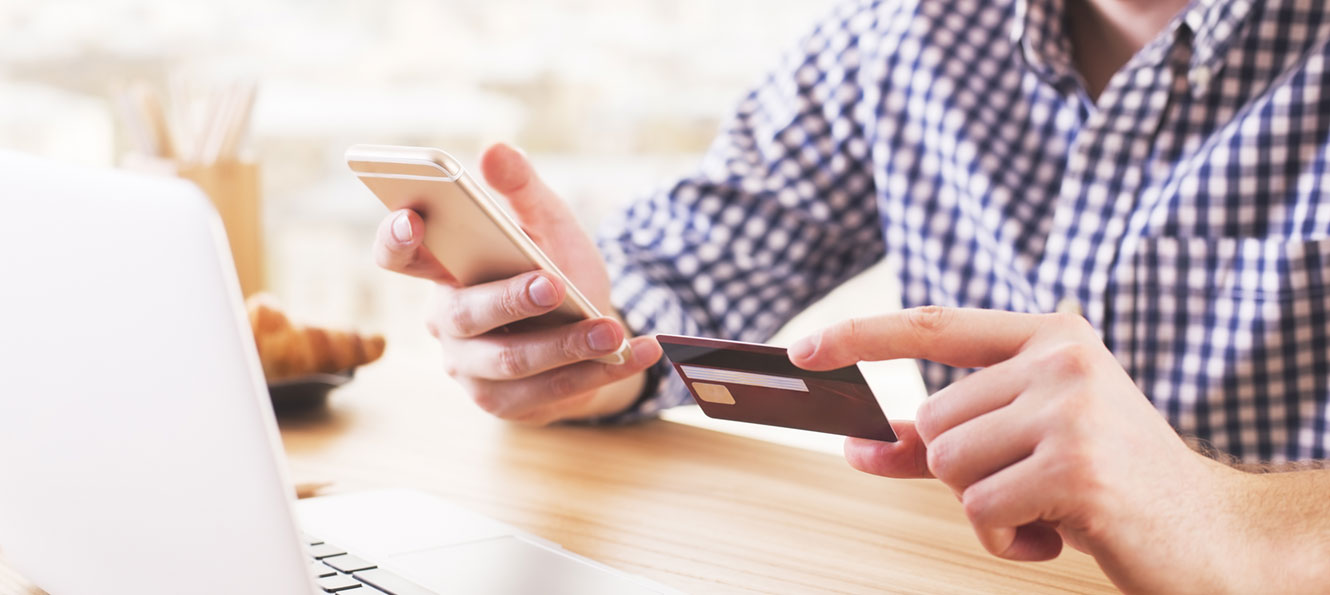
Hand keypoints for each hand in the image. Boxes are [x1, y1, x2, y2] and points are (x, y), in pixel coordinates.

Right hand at [372, 143, 660, 424]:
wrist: (590, 330)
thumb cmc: (555, 268)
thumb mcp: (547, 224)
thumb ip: (523, 190)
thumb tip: (496, 150)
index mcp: (443, 269)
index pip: (399, 254)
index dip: (396, 239)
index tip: (414, 219)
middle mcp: (446, 322)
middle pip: (464, 314)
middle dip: (510, 299)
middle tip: (553, 285)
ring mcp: (471, 368)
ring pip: (511, 360)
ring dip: (567, 345)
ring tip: (612, 329)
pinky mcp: (505, 404)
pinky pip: (550, 390)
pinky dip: (598, 371)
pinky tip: (638, 352)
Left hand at [789, 307, 1247, 593]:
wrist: (1209, 535)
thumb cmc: (1109, 485)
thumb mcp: (1026, 445)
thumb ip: (942, 440)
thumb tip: (855, 443)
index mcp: (1052, 335)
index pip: (935, 324)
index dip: (861, 335)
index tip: (802, 349)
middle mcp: (1063, 358)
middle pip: (933, 420)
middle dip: (964, 473)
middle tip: (1030, 485)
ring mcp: (1072, 408)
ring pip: (948, 465)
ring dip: (985, 509)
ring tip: (1048, 507)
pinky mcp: (1075, 465)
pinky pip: (980, 510)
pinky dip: (1007, 539)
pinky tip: (1059, 532)